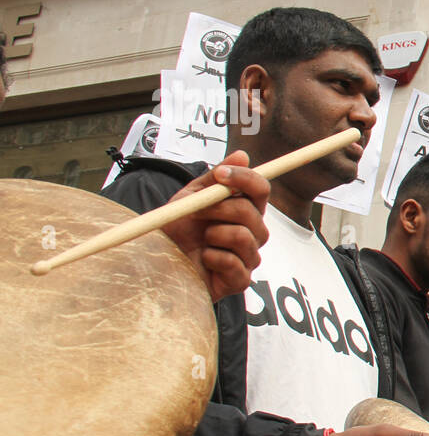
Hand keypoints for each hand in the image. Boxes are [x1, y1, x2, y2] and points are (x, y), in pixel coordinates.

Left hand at [161, 151, 269, 300]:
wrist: (160, 260)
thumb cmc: (178, 231)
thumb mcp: (191, 197)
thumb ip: (215, 177)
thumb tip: (242, 155)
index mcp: (245, 211)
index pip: (261, 189)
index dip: (244, 178)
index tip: (221, 175)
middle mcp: (253, 233)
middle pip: (251, 212)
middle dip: (218, 208)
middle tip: (195, 211)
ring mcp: (249, 257)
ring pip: (243, 236)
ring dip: (214, 235)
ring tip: (202, 241)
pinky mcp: (241, 280)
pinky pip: (234, 263)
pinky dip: (212, 258)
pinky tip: (204, 260)